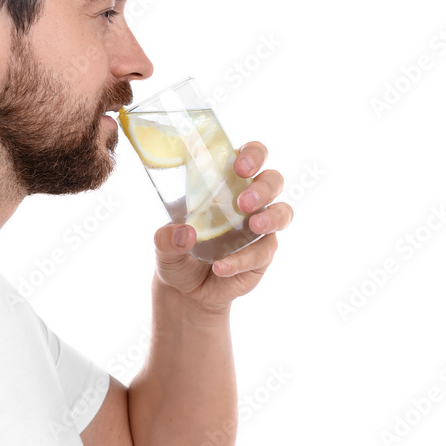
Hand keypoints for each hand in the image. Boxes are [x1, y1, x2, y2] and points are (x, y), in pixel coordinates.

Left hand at [152, 141, 292, 313]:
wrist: (186, 290)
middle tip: (244, 201)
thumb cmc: (177, 254)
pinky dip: (242, 259)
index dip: (252, 155)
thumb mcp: (163, 246)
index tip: (239, 165)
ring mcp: (260, 226)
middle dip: (263, 187)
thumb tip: (183, 233)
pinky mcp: (264, 253)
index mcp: (224, 183)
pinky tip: (221, 266)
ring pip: (282, 212)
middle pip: (273, 180)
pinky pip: (263, 251)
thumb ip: (166, 239)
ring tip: (254, 225)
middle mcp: (248, 200)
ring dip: (271, 217)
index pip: (250, 156)